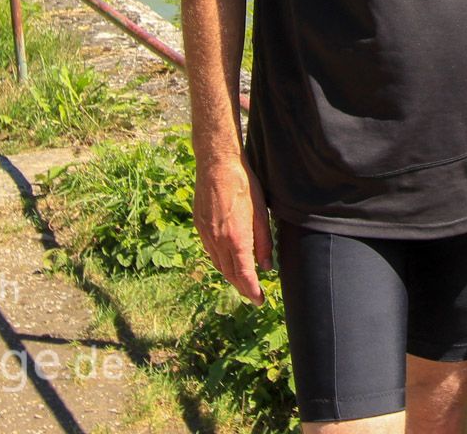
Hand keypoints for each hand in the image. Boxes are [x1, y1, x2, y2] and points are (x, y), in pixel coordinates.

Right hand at [194, 156, 272, 304]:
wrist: (216, 166)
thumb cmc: (243, 185)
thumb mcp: (260, 214)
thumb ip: (263, 242)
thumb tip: (266, 266)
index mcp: (236, 239)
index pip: (244, 275)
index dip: (251, 291)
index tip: (259, 300)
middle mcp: (218, 241)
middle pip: (229, 273)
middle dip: (241, 287)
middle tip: (252, 295)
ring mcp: (206, 234)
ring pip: (218, 264)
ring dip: (230, 275)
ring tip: (242, 280)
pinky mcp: (200, 227)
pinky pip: (210, 251)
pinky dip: (220, 261)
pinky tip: (228, 259)